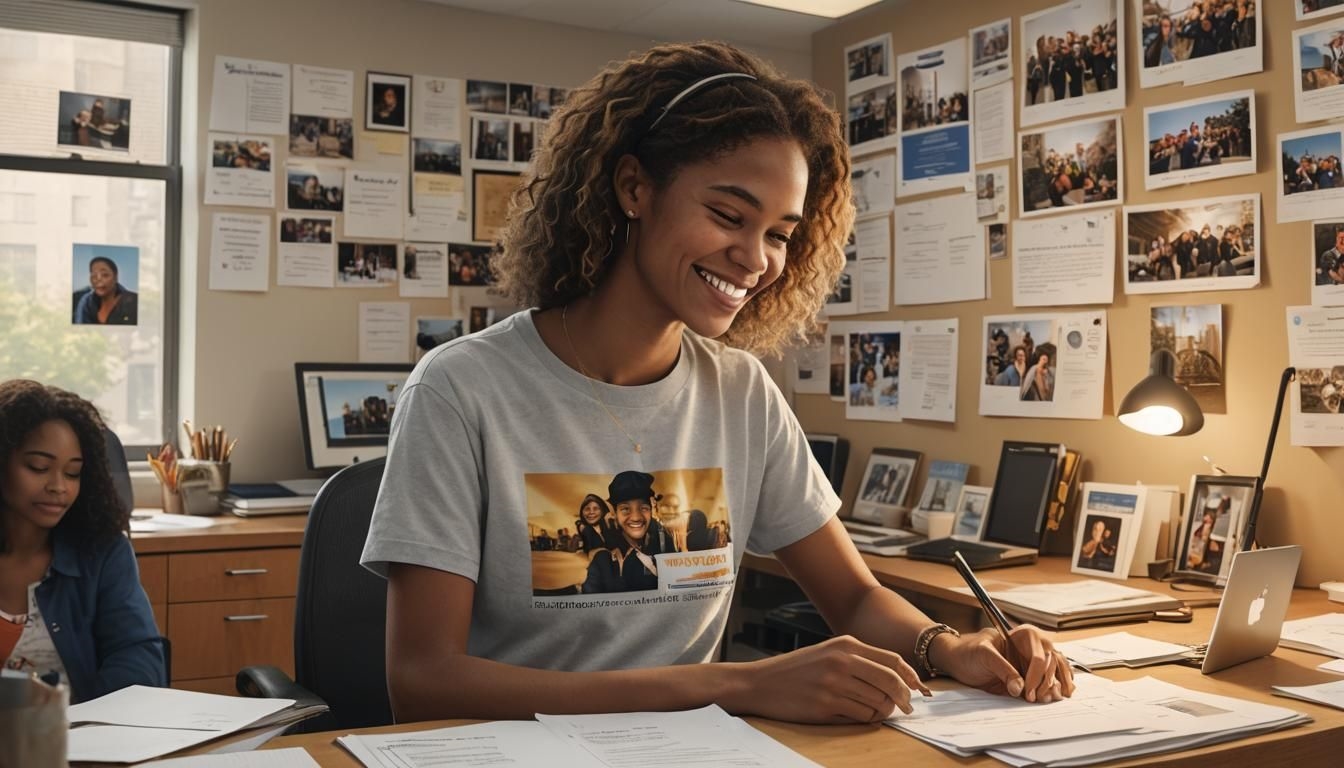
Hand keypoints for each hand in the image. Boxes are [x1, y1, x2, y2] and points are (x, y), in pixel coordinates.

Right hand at [727, 635, 926, 723]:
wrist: (760, 683)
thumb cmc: (795, 670)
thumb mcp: (827, 653)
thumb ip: (858, 659)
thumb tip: (895, 677)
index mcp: (845, 644)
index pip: (893, 660)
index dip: (911, 677)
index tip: (920, 689)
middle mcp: (842, 660)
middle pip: (891, 681)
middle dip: (905, 698)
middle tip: (907, 708)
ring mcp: (834, 683)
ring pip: (878, 701)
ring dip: (883, 710)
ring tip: (876, 711)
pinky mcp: (826, 705)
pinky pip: (861, 715)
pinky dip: (866, 718)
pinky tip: (858, 715)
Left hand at [932, 626, 1076, 703]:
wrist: (961, 660)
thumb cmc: (970, 651)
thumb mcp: (983, 655)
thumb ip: (1002, 669)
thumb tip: (1019, 688)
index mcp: (1025, 636)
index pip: (1039, 657)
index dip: (1035, 676)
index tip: (1028, 692)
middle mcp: (1034, 647)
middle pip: (1052, 665)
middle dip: (1047, 684)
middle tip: (1038, 699)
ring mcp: (1035, 661)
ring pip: (1057, 671)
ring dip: (1057, 686)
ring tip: (1051, 699)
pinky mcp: (1033, 674)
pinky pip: (1053, 678)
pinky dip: (1060, 686)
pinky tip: (1061, 695)